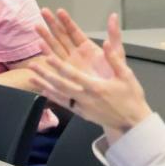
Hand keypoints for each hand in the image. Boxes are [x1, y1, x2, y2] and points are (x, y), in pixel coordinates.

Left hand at [31, 12, 150, 136]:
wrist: (133, 123)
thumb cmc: (131, 97)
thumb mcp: (127, 75)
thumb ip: (114, 58)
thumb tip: (105, 42)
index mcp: (96, 87)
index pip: (73, 75)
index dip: (59, 66)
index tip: (47, 57)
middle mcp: (85, 98)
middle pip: (60, 85)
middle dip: (45, 74)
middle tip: (32, 66)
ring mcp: (82, 107)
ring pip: (59, 95)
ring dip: (44, 85)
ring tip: (31, 78)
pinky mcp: (82, 114)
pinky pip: (64, 104)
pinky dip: (52, 97)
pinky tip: (44, 91)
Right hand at [36, 8, 114, 80]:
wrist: (112, 94)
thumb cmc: (116, 73)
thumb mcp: (117, 51)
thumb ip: (114, 34)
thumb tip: (113, 15)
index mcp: (87, 46)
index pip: (74, 31)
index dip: (67, 20)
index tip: (59, 11)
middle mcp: (76, 53)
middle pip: (62, 36)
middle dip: (52, 24)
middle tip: (44, 11)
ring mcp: (70, 63)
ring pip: (55, 46)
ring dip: (46, 36)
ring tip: (37, 26)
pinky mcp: (66, 73)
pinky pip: (55, 62)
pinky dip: (47, 53)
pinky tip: (40, 45)